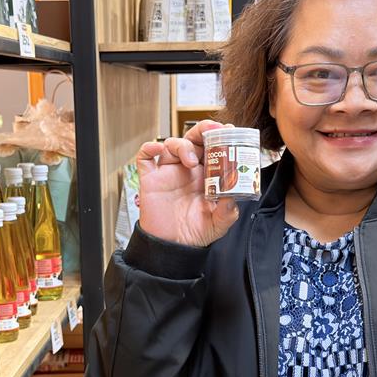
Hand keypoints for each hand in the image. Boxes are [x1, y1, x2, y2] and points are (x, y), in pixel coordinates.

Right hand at [136, 120, 240, 247]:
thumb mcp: (218, 224)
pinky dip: (149, 147)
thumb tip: (232, 199)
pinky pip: (145, 157)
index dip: (220, 138)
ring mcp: (167, 173)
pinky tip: (157, 149)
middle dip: (203, 130)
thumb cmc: (194, 233)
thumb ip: (227, 212)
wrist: (172, 247)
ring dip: (182, 145)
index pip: (213, 149)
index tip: (229, 132)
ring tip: (191, 159)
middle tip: (213, 130)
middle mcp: (186, 171)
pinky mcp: (150, 179)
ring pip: (172, 144)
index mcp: (205, 176)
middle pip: (193, 139)